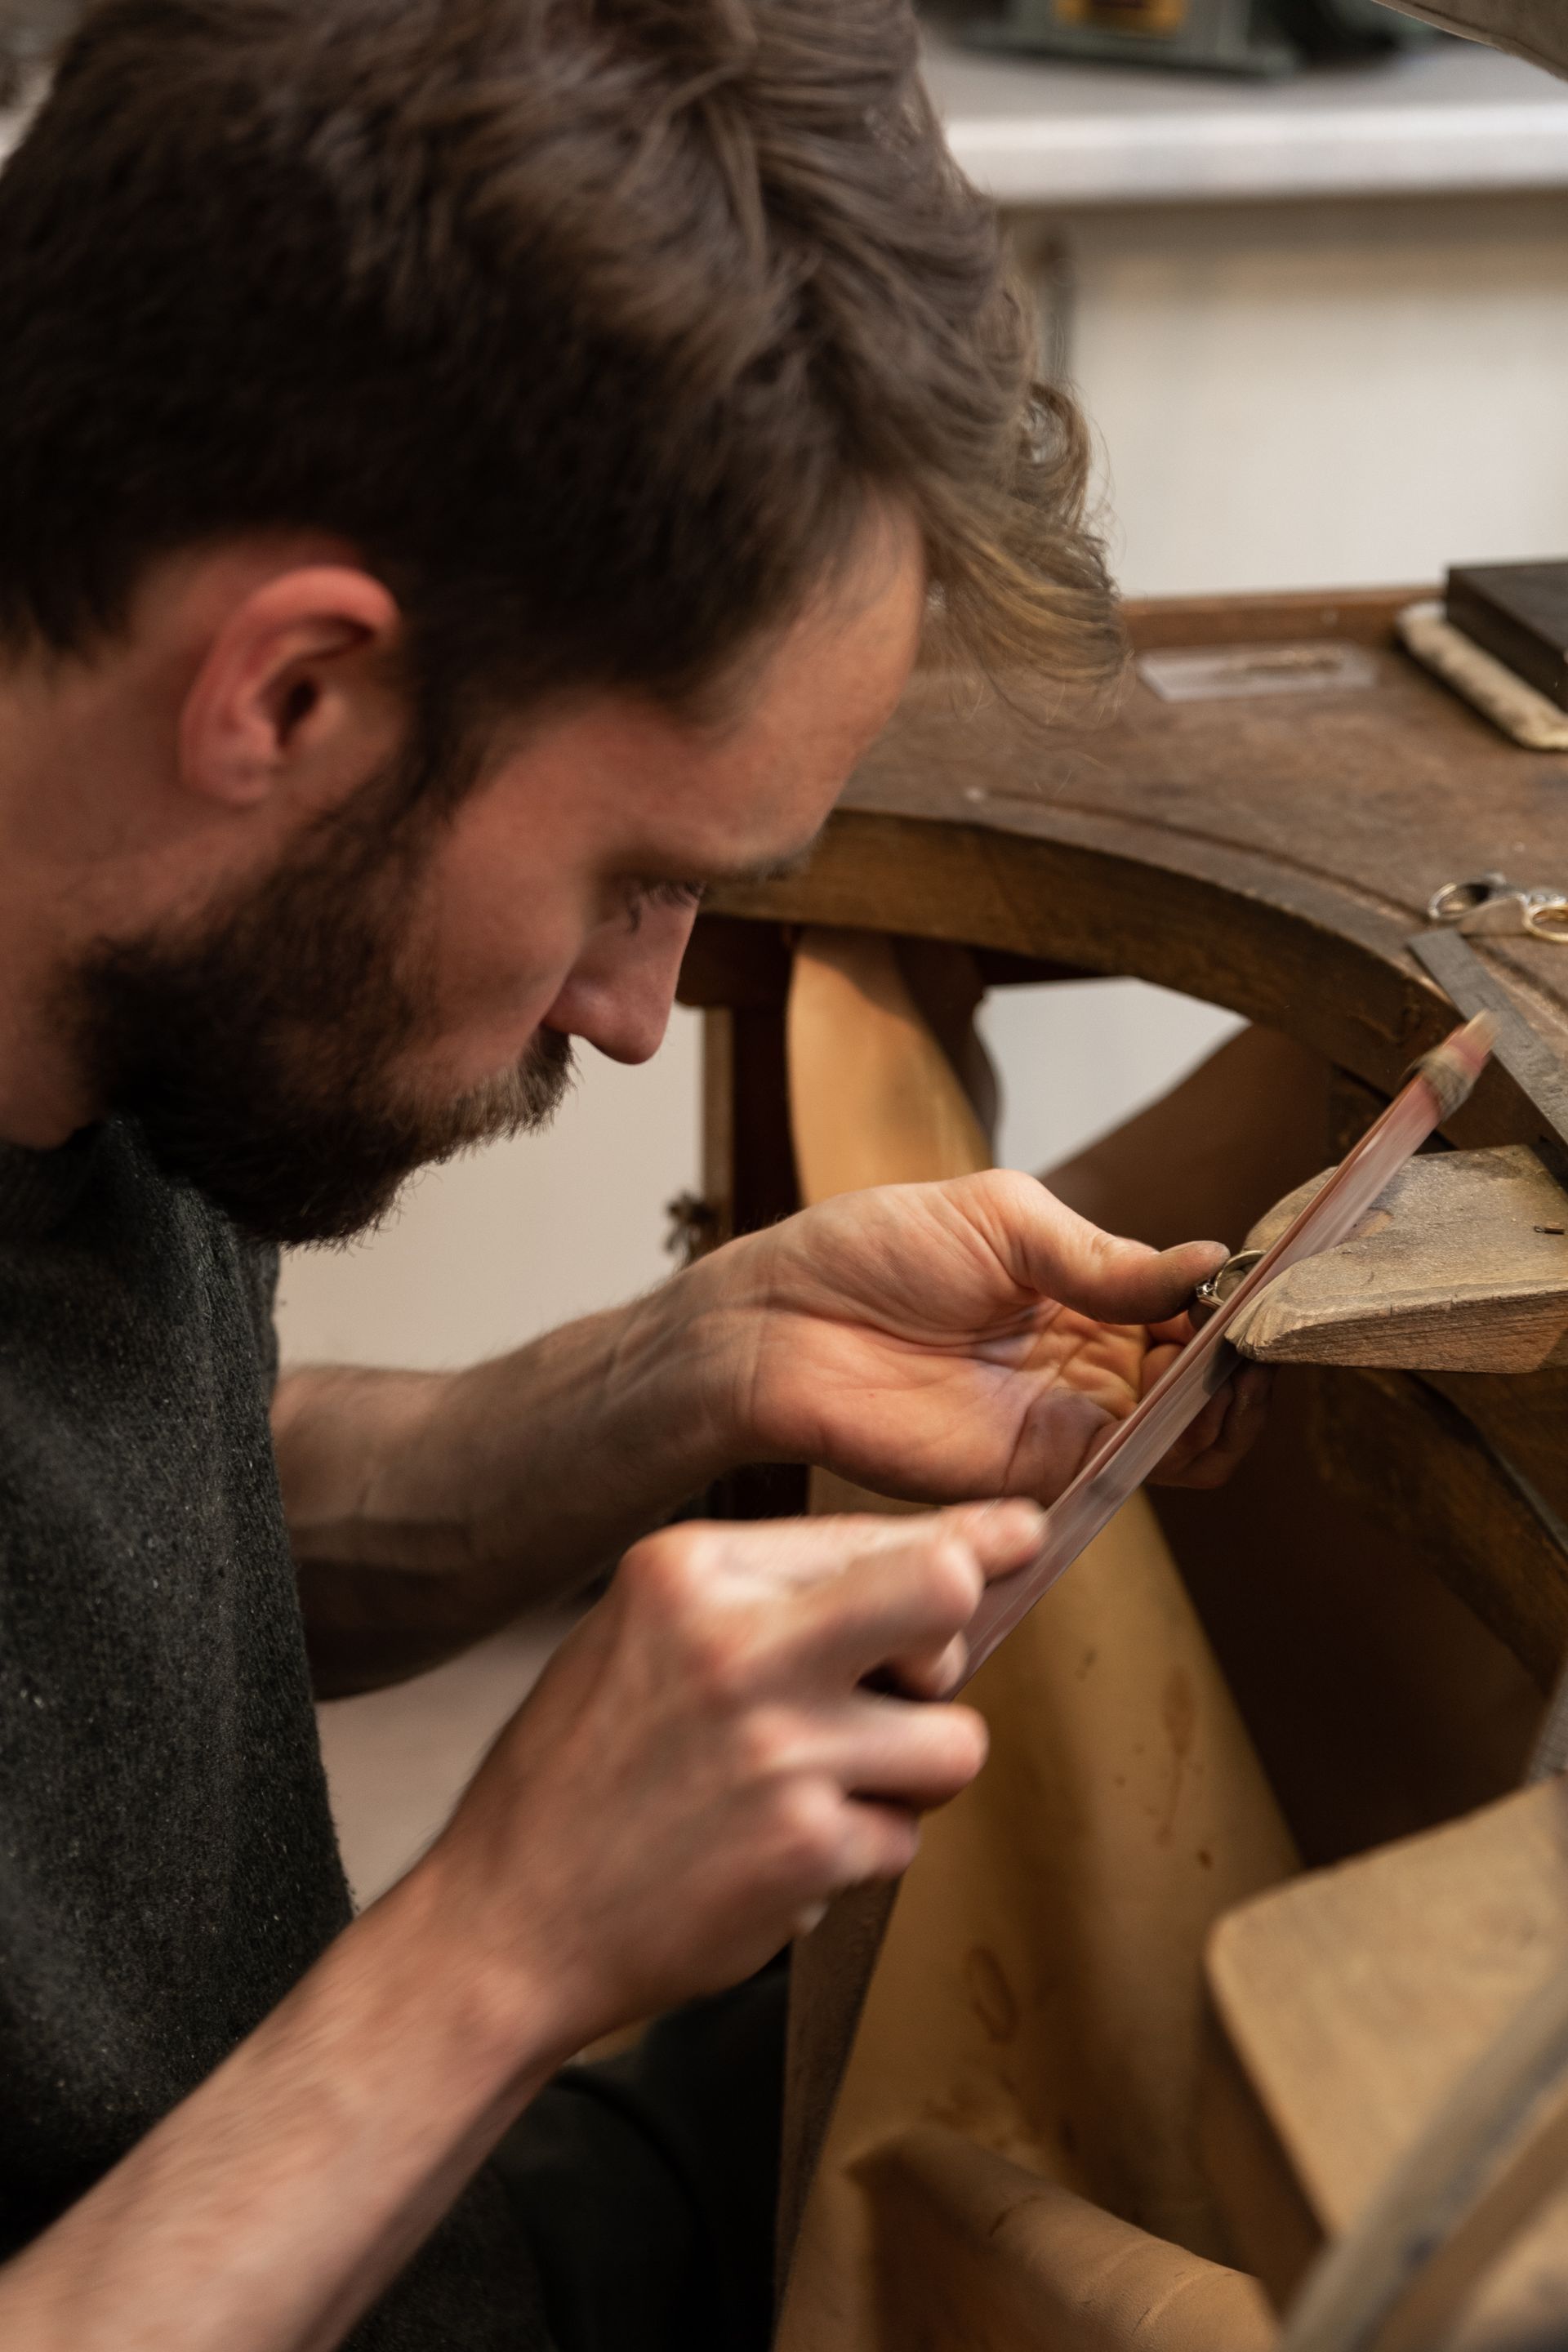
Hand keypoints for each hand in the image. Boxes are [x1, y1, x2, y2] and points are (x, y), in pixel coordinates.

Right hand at [419, 1501, 1042, 2047]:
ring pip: (954, 1741)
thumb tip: (940, 1563)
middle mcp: (741, 1647)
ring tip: (815, 1789)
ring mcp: (780, 1752)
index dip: (966, 1543)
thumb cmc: (583, 1771)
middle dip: (952, 1639)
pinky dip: (858, 1853)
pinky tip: (776, 1854)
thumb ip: (772, 1595)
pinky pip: (904, 1838)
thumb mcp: (644, 1632)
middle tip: (907, 1679)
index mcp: (690, 1571)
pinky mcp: (808, 1851)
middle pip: (945, 1595)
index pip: (878, 1533)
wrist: (506, 1923)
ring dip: (907, 1774)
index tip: (1019, 1536)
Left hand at [708, 1169, 1268, 1507]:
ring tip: (1232, 1373)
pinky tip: (1190, 1410)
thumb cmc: (871, 1251)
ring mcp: (1064, 1417)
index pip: (1188, 1302)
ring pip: (1184, 1435)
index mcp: (1081, 1287)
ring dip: (1226, 1409)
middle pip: (1202, 1376)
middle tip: (1260, 1335)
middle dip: (1244, 1358)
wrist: (780, 1324)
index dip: (1234, 1298)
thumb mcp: (1002, 1219)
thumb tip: (1212, 1259)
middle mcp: (1085, 1358)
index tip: (1267, 1285)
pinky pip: (1128, 1474)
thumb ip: (1104, 1256)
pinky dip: (1177, 1451)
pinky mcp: (1036, 1469)